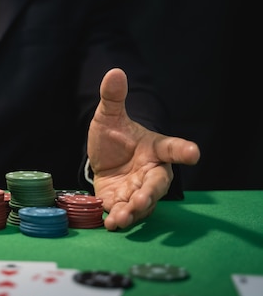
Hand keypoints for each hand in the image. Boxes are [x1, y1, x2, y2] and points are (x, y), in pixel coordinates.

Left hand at [87, 68, 199, 230]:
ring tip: (122, 218)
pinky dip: (119, 218)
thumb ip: (113, 98)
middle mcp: (151, 172)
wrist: (102, 158)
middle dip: (150, 193)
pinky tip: (111, 223)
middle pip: (158, 184)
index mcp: (155, 148)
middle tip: (141, 199)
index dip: (184, 150)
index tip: (194, 153)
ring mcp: (138, 189)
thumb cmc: (114, 137)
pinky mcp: (122, 202)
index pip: (173, 148)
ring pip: (143, 203)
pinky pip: (125, 212)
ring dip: (134, 211)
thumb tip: (114, 71)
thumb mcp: (108, 116)